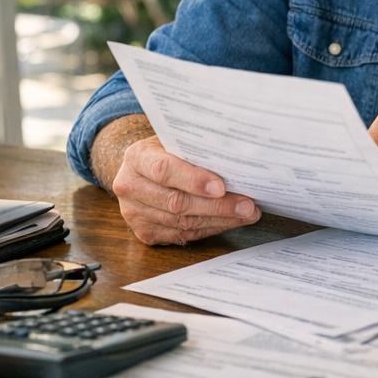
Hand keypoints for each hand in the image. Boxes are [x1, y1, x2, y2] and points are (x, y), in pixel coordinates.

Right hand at [111, 136, 260, 245]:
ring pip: (182, 223)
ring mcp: (134, 213)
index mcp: (137, 158)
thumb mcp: (175, 141)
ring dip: (219, 220)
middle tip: (247, 206)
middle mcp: (129, 186)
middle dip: (217, 206)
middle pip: (177, 202)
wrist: (140, 170)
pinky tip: (229, 221)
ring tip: (246, 214)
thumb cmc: (166, 152)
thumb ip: (196, 150)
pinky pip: (182, 235)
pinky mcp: (145, 232)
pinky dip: (210, 229)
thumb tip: (238, 161)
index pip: (164, 170)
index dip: (194, 180)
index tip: (221, 187)